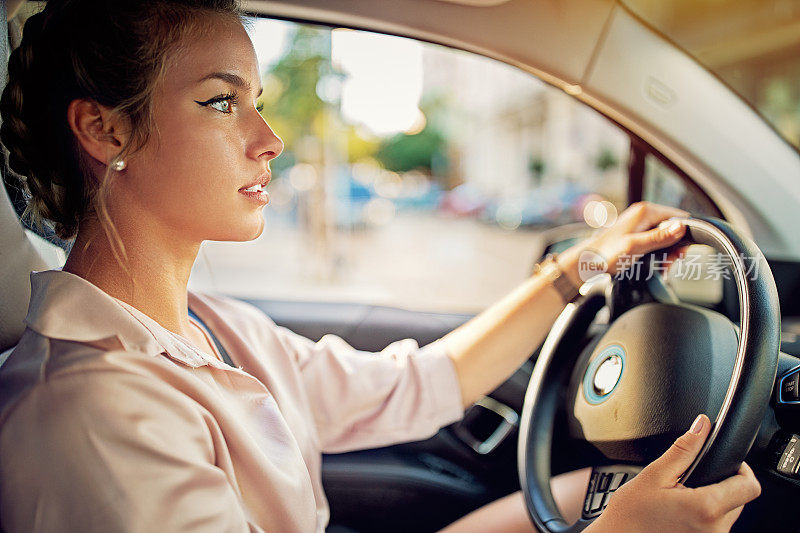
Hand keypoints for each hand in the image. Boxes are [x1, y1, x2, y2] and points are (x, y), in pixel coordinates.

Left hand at [557, 201, 689, 285]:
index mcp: (645, 212)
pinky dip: (657, 254)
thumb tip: (681, 227)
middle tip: (668, 263)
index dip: (684, 235)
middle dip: (674, 247)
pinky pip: (655, 243)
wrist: (586, 262)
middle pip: (673, 228)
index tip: (680, 252)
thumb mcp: (636, 246)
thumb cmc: (606, 254)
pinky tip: (654, 266)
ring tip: (660, 267)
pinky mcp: (636, 235)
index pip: (679, 217)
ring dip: (666, 254)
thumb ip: (659, 237)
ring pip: (665, 237)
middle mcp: (644, 215)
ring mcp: (640, 224)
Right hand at [589, 414, 760, 531]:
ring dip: (711, 501)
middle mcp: (715, 530)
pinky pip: (715, 526)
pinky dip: (703, 516)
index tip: (723, 461)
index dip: (741, 468)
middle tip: (688, 481)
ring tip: (680, 498)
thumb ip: (683, 449)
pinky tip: (680, 513)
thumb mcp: (654, 475)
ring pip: (728, 513)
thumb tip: (702, 426)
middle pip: (740, 499)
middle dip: (720, 484)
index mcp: (706, 508)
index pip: (750, 486)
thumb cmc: (630, 515)